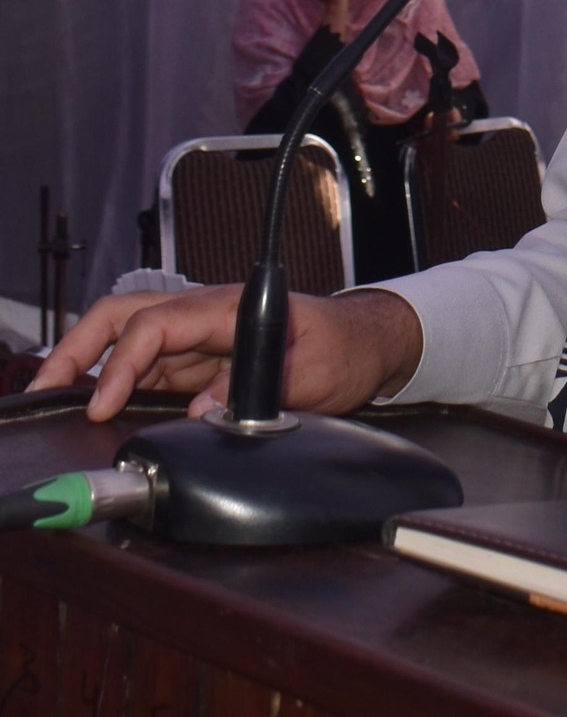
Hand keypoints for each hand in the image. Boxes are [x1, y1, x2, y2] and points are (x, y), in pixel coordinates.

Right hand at [27, 286, 422, 423]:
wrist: (364, 342)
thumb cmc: (343, 347)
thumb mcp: (312, 374)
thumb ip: (256, 391)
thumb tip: (200, 413)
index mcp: (229, 308)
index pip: (158, 324)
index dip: (123, 364)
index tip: (101, 405)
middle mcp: (205, 315)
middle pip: (124, 315)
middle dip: (78, 348)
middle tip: (46, 390)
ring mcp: (198, 336)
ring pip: (127, 337)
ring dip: (87, 363)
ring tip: (53, 398)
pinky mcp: (198, 360)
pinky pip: (146, 364)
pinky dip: (112, 379)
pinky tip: (92, 404)